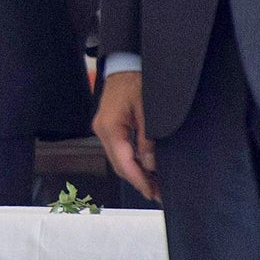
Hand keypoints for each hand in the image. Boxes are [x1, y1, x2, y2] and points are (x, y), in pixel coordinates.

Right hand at [93, 69, 157, 200]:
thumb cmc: (136, 81)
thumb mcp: (147, 110)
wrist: (124, 65)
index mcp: (110, 127)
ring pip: (118, 159)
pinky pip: (118, 150)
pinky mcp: (108, 128)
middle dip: (137, 181)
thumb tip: (150, 164)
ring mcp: (103, 130)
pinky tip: (145, 167)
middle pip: (118, 165)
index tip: (152, 193)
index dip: (139, 180)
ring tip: (153, 184)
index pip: (124, 162)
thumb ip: (147, 139)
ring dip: (135, 173)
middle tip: (156, 194)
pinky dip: (131, 161)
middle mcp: (102, 131)